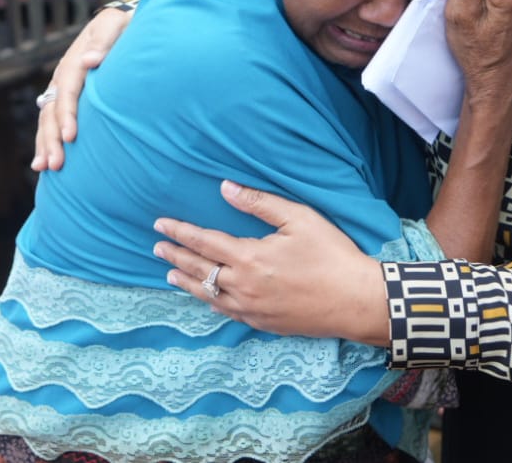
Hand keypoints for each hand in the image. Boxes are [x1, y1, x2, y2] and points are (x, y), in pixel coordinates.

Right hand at [31, 6, 133, 170]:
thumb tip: (90, 60)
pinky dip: (46, 140)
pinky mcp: (65, 97)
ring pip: (47, 118)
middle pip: (52, 110)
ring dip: (45, 143)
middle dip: (52, 138)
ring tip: (44, 168)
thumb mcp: (114, 27)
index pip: (68, 91)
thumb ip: (104, 42)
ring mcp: (61, 88)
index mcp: (75, 61)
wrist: (119, 24)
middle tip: (55, 164)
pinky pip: (51, 120)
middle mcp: (63, 76)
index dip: (67, 114)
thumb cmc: (121, 27)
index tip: (70, 136)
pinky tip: (44, 163)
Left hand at [154, 181, 390, 345]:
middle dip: (175, 257)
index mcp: (250, 257)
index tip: (160, 225)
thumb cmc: (331, 254)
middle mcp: (243, 286)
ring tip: (169, 275)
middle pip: (199, 269)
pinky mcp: (263, 324)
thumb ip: (259, 203)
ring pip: (208, 295)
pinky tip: (206, 299)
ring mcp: (252, 309)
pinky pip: (227, 313)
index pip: (203, 242)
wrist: (355, 300)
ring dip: (186, 282)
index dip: (179, 232)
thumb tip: (225, 188)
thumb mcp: (299, 218)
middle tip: (156, 248)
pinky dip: (210, 302)